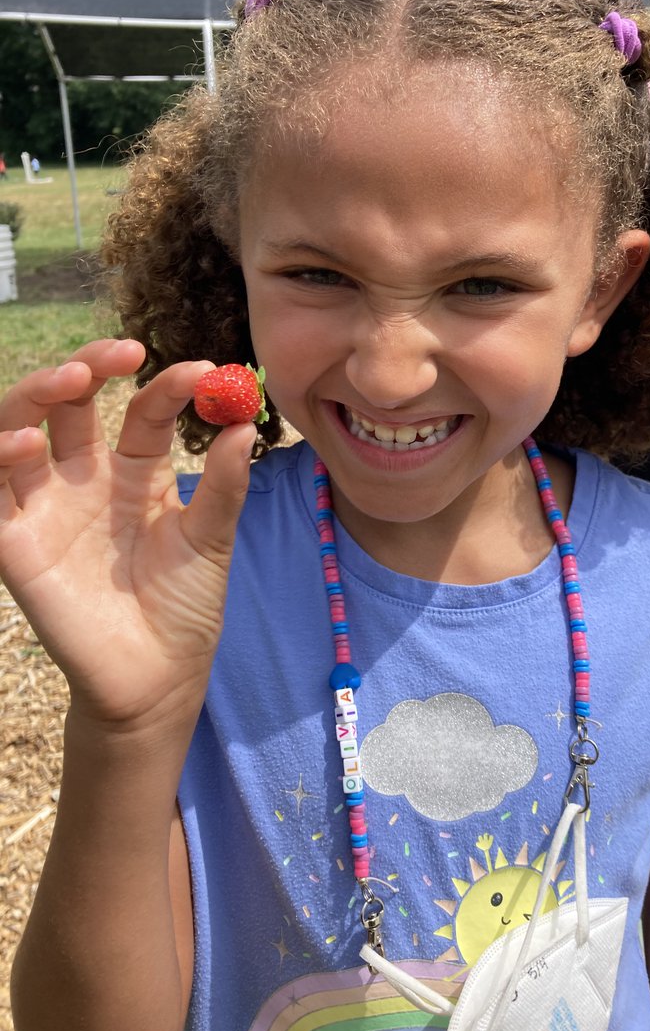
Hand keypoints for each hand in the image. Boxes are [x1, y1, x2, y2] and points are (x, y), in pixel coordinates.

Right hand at [0, 339, 256, 732]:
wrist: (158, 677)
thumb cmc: (185, 606)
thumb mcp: (212, 539)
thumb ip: (225, 485)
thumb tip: (246, 423)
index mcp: (135, 473)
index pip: (140, 410)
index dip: (164, 384)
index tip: (202, 370)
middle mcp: (84, 479)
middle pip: (68, 403)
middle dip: (87, 366)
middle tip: (120, 353)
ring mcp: (47, 507)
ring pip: (19, 430)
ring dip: (35, 395)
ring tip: (70, 380)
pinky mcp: (16, 543)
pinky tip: (25, 444)